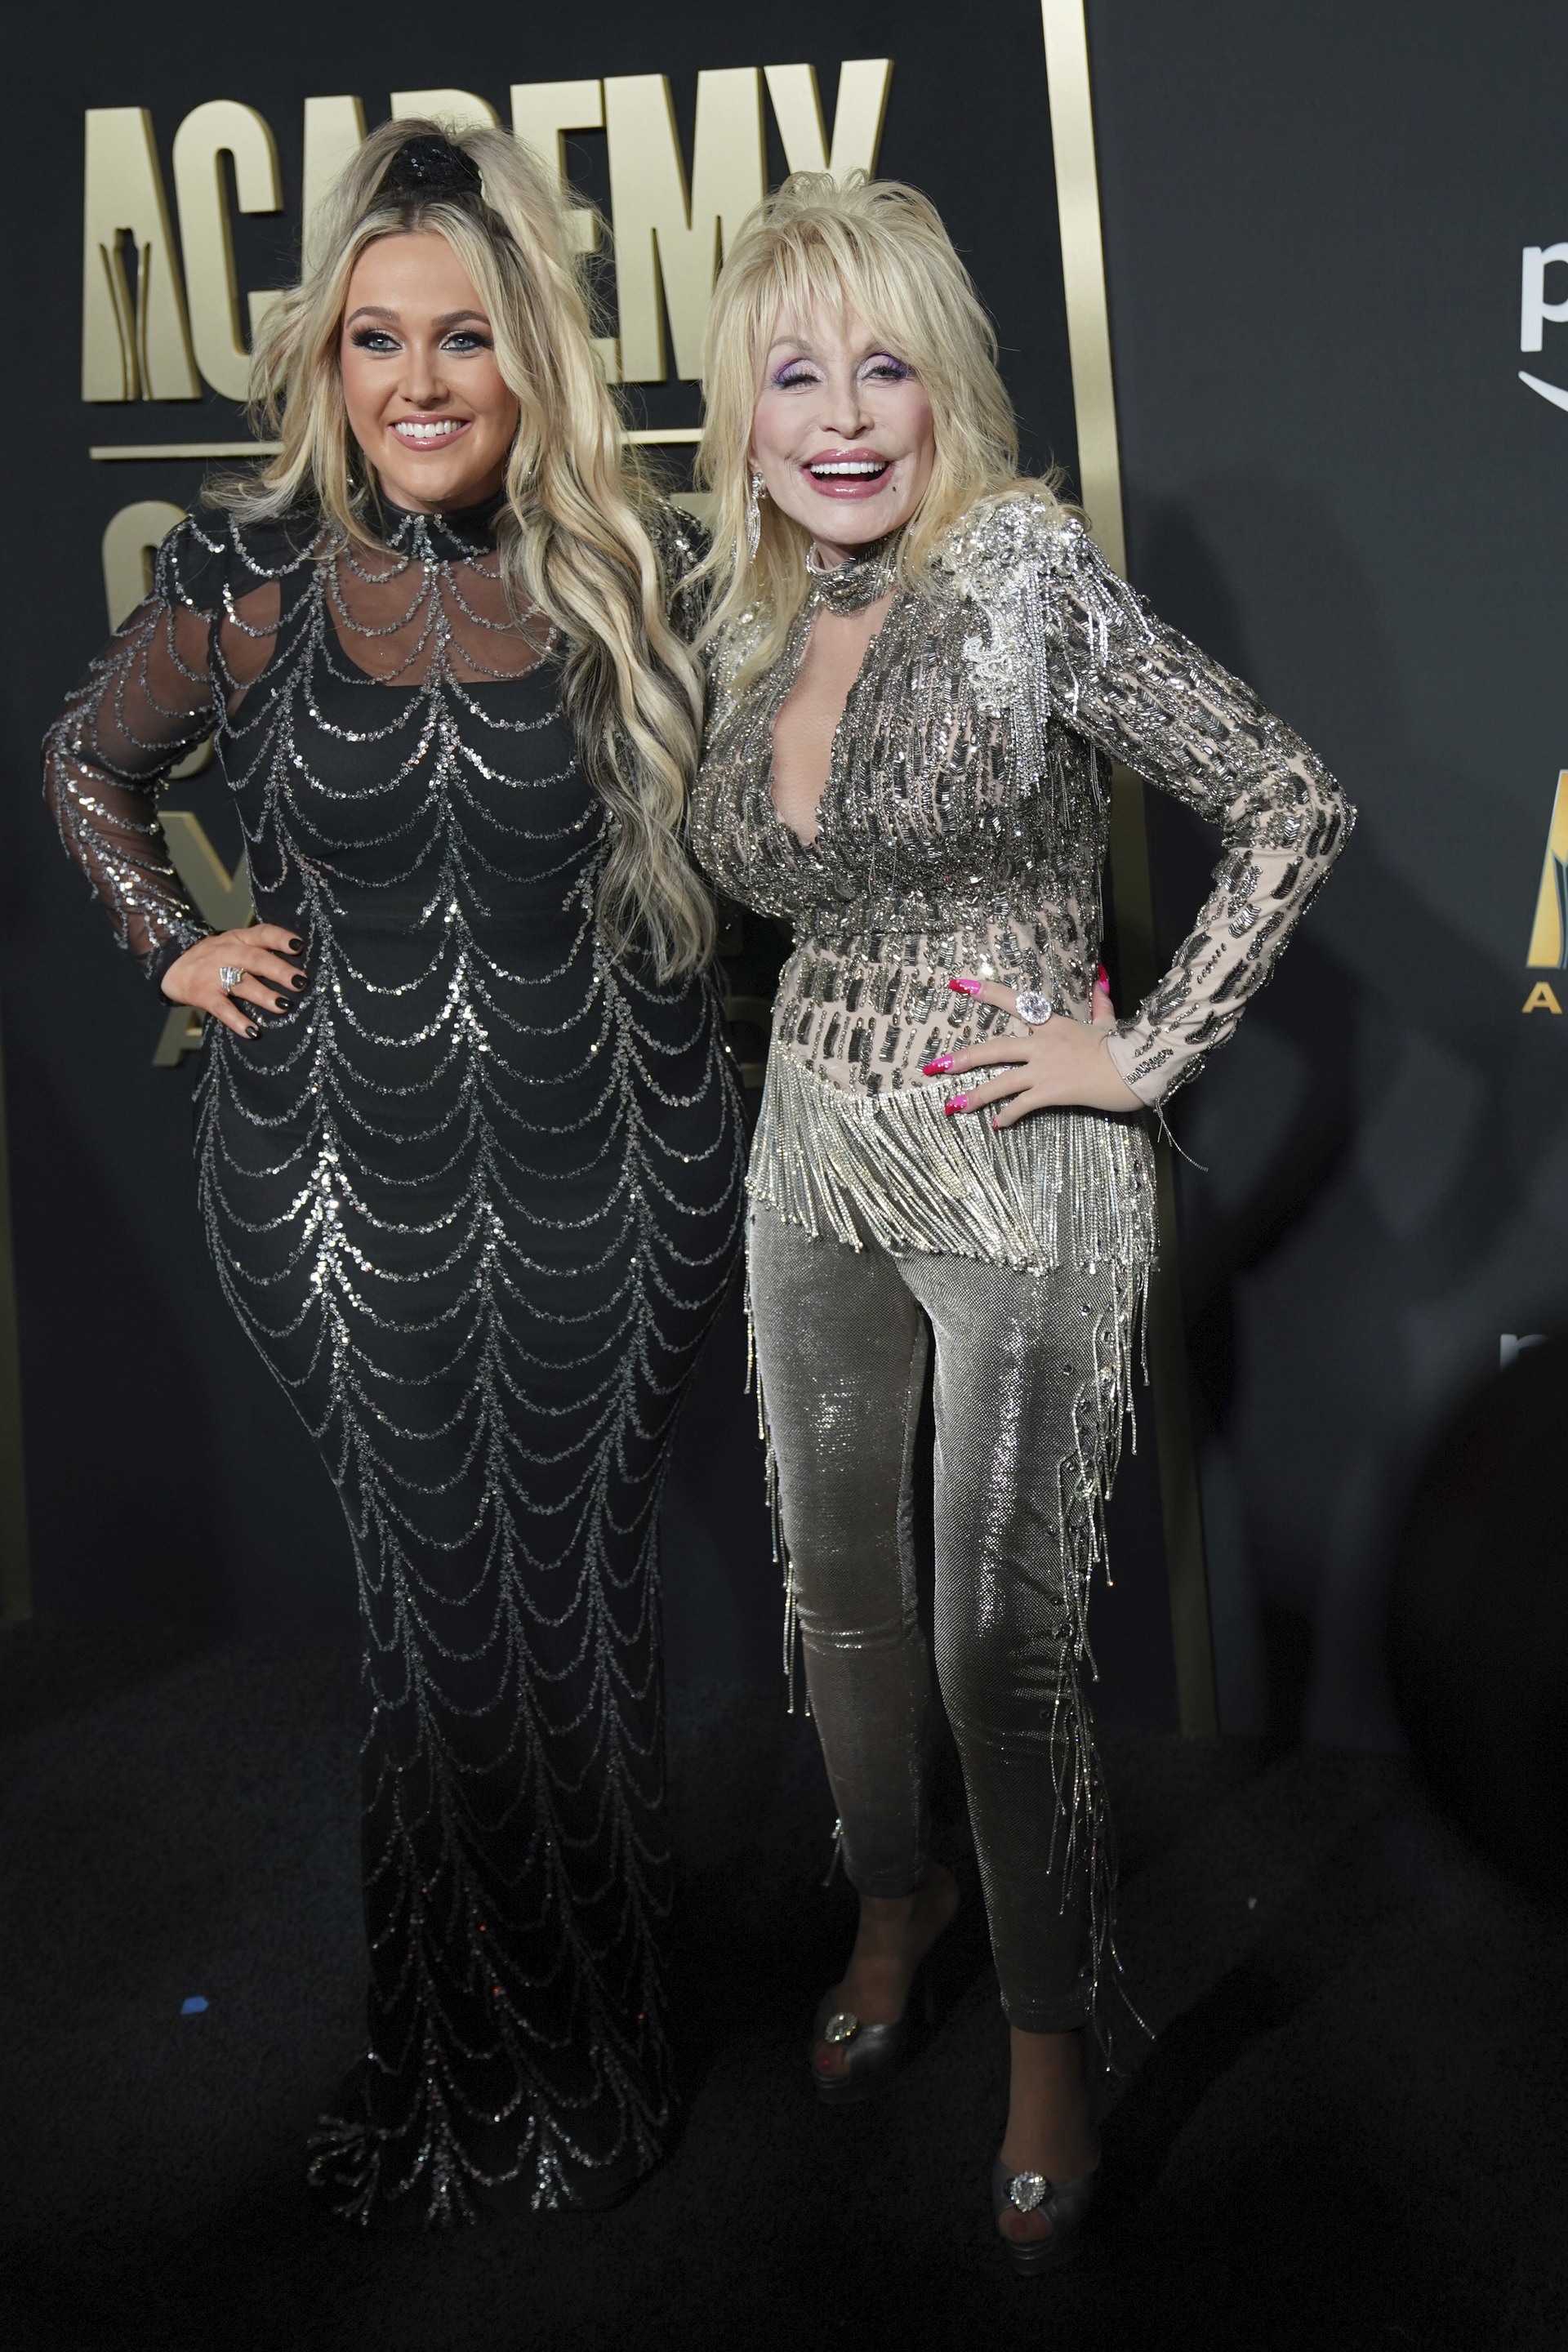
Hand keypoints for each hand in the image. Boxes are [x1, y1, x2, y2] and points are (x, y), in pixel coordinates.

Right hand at [160, 925, 307, 1039]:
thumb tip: (297, 967)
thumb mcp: (234, 944)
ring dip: (264, 995)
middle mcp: (228, 954)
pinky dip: (237, 1020)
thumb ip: (259, 950)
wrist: (172, 966)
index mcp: (240, 939)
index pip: (262, 934)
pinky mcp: (204, 995)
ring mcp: (215, 974)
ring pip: (242, 984)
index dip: (280, 938)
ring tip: (284, 1006)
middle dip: (279, 970)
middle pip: (256, 960)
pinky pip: (222, 1009)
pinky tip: (252, 1031)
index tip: (299, 946)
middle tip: (300, 981)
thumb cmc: (214, 957)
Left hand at [925, 968, 1140, 1125]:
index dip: (985, 991)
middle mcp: (1041, 1044)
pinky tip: (996, 1125)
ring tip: (952, 1107)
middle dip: (963, 1058)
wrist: (1135, 1068)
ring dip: (975, 1096)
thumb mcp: (1107, 1021)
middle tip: (936, 1067)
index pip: (1013, 1001)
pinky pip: (1021, 1105)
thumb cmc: (1122, 1045)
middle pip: (993, 1049)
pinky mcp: (1051, 1091)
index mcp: (1051, 1023)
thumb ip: (1099, 1004)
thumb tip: (1100, 982)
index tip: (958, 985)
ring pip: (1000, 1082)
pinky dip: (1008, 1116)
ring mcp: (1044, 1068)